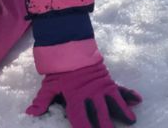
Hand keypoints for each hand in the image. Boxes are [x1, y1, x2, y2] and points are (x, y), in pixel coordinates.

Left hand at [26, 61, 140, 127]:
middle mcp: (90, 95)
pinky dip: (129, 94)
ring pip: (114, 103)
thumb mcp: (49, 85)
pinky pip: (120, 89)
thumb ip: (42, 101)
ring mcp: (101, 87)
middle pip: (101, 115)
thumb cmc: (59, 70)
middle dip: (106, 126)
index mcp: (75, 98)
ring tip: (130, 121)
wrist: (69, 46)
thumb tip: (30, 114)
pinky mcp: (108, 80)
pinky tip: (138, 99)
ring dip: (122, 113)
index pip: (80, 119)